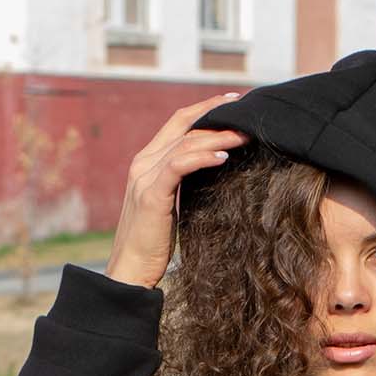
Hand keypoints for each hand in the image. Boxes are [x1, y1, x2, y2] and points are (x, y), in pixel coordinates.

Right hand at [103, 92, 250, 289]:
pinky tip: (224, 157)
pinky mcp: (151, 195)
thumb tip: (210, 172)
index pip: (179, 123)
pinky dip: (203, 158)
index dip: (205, 109)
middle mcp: (143, 163)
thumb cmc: (153, 245)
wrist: (130, 271)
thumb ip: (181, 184)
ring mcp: (145, 177)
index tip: (233, 103)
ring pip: (186, 143)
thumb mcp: (170, 206)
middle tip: (246, 109)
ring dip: (218, 136)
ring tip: (244, 134)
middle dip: (216, 113)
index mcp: (147, 162)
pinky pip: (180, 165)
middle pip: (184, 125)